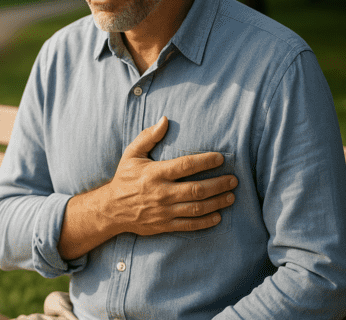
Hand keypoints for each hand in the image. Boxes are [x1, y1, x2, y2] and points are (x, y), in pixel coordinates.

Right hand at [101, 116, 237, 236]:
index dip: (205, 161)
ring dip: (217, 202)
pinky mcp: (165, 225)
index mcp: (155, 173)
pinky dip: (205, 221)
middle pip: (196, 189)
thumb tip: (164, 120)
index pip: (186, 166)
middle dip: (218, 184)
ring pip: (196, 208)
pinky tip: (218, 216)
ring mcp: (164, 211)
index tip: (221, 158)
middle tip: (233, 180)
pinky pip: (189, 225)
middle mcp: (162, 192)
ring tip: (231, 197)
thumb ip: (149, 137)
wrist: (111, 209)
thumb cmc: (124, 178)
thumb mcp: (132, 154)